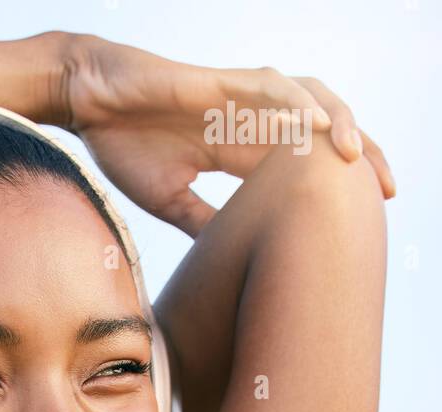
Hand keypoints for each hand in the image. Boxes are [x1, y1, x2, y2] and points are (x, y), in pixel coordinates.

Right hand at [62, 36, 395, 236]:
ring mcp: (242, 99)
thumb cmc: (126, 146)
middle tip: (386, 192)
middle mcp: (252, 122)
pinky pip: (271, 88)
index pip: (308, 167)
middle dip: (361, 158)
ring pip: (309, 103)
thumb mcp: (172, 199)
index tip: (367, 217)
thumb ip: (204, 224)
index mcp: (243, 150)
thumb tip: (229, 260)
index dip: (340, 188)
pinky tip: (316, 127)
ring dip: (339, 126)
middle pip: (324, 133)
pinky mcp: (224, 84)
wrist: (93, 105)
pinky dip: (297, 105)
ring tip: (357, 158)